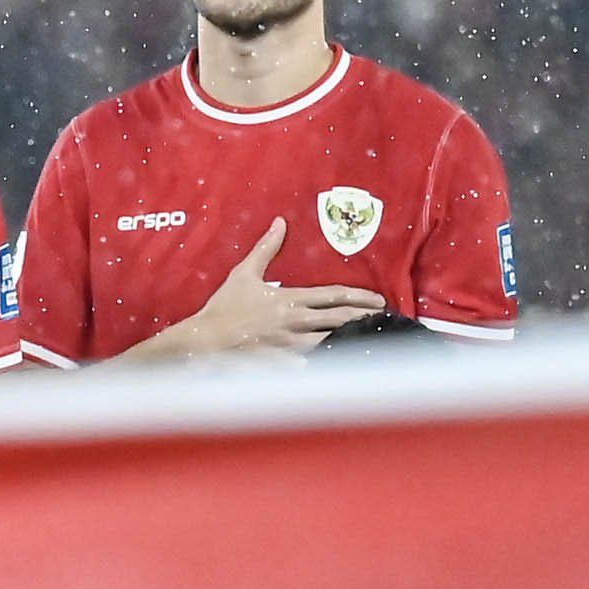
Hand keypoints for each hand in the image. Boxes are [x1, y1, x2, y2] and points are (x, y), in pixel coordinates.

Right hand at [135, 234, 384, 359]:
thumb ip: (266, 248)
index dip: (360, 296)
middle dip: (365, 318)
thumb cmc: (223, 307)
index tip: (378, 300)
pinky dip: (330, 364)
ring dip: (353, 341)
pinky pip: (314, 365)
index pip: (334, 296)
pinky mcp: (283, 363)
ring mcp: (290, 345)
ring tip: (371, 340)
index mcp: (290, 298)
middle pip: (340, 320)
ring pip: (332, 342)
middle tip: (385, 318)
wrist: (204, 340)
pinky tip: (346, 366)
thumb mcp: (244, 273)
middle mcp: (295, 321)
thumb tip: (279, 222)